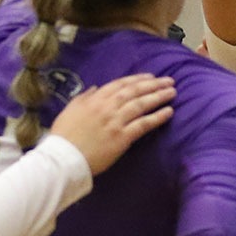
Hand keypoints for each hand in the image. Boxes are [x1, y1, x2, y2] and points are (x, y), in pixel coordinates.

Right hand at [51, 73, 175, 173]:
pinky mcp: (122, 137)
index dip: (137, 79)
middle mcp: (107, 107)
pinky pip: (143, 124)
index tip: (150, 77)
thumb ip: (84, 97)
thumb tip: (95, 88)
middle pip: (134, 91)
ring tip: (172, 92)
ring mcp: (115, 121)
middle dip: (153, 84)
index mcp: (94, 99)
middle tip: (169, 81)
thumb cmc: (64, 136)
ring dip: (158, 97)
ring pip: (141, 104)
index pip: (120, 84)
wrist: (64, 158)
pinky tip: (169, 112)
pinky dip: (157, 117)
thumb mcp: (70, 109)